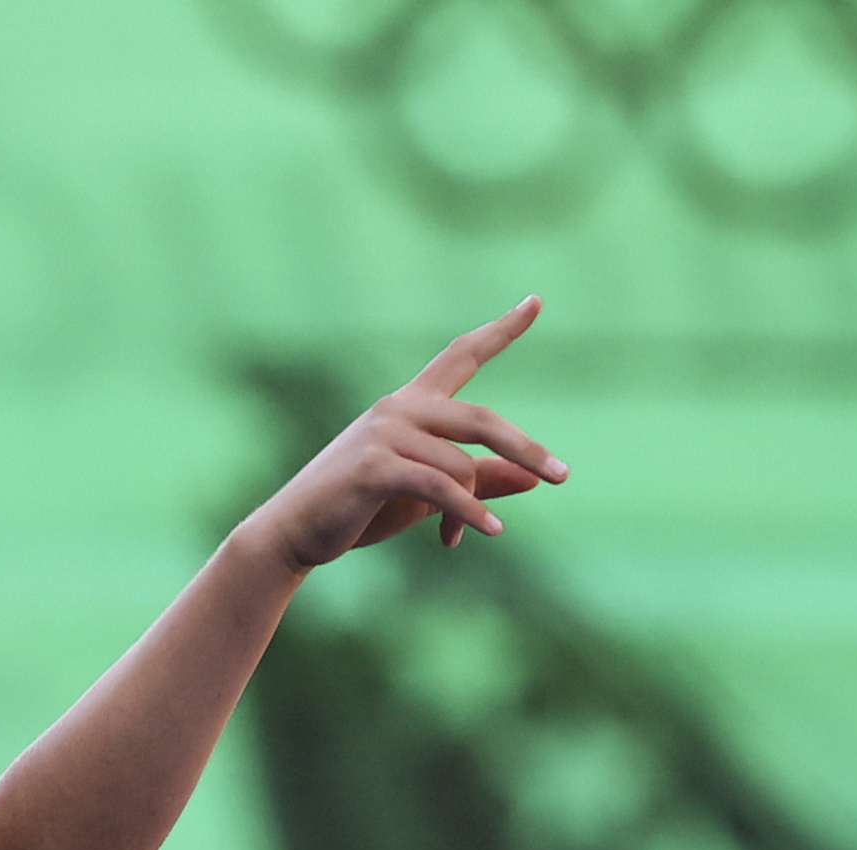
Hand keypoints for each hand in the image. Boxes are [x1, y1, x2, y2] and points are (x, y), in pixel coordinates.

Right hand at [239, 300, 565, 570]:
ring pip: (460, 467)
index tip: (535, 302)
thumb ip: (478, 482)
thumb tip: (534, 480)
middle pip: (482, 419)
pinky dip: (467, 513)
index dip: (501, 330)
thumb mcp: (427, 495)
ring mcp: (385, 434)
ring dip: (467, 510)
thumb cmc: (359, 510)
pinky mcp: (375, 466)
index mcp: (410, 405)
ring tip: (452, 540)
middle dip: (526, 450)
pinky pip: (441, 487)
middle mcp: (399, 408)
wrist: (293, 531)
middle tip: (563, 477)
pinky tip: (488, 533)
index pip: (462, 355)